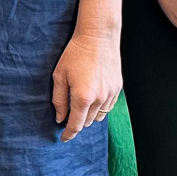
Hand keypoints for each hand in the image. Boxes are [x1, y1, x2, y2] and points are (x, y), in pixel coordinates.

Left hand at [52, 28, 120, 142]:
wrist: (98, 37)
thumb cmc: (75, 54)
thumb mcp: (59, 76)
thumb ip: (59, 100)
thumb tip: (60, 118)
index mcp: (82, 97)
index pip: (76, 125)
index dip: (68, 134)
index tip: (63, 138)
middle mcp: (99, 99)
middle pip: (87, 122)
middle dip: (77, 121)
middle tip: (69, 113)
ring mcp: (110, 94)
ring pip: (99, 116)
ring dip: (89, 115)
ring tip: (81, 103)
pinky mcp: (118, 88)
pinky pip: (108, 107)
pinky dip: (99, 107)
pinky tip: (93, 96)